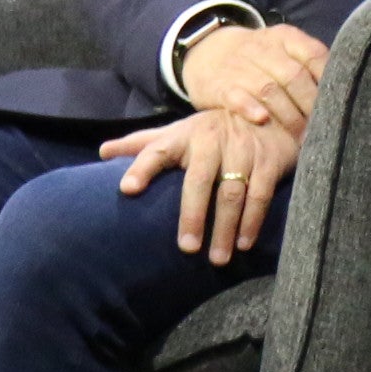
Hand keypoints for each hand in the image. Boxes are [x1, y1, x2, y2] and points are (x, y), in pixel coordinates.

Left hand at [100, 108, 307, 263]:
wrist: (265, 113)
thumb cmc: (211, 131)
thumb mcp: (177, 132)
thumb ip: (142, 144)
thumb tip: (102, 152)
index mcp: (183, 136)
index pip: (156, 151)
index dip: (141, 168)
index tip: (127, 189)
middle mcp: (211, 141)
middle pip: (198, 181)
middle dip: (193, 216)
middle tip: (187, 248)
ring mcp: (242, 150)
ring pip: (231, 193)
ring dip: (225, 228)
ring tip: (218, 258)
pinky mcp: (268, 160)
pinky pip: (259, 194)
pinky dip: (252, 221)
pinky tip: (243, 243)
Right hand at [179, 20, 329, 132]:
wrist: (206, 50)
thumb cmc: (257, 59)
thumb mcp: (282, 50)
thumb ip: (309, 66)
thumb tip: (344, 92)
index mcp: (285, 38)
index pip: (314, 54)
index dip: (328, 81)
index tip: (339, 103)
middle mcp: (263, 48)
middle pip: (294, 76)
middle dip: (310, 106)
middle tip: (322, 131)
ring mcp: (239, 66)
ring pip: (269, 89)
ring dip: (288, 116)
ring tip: (301, 138)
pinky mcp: (219, 85)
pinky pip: (236, 95)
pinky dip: (250, 107)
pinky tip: (262, 120)